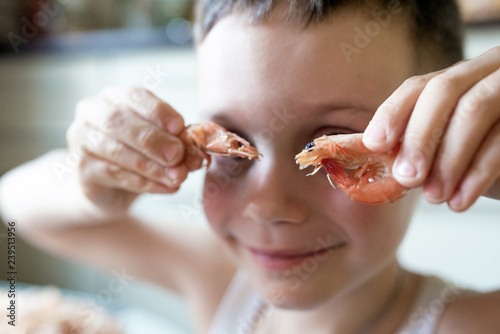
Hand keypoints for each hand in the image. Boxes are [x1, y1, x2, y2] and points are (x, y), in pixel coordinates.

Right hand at [66, 87, 202, 215]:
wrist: (110, 189)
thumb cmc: (139, 157)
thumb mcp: (163, 146)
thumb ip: (178, 145)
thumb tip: (198, 154)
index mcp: (116, 97)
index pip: (135, 96)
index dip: (158, 112)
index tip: (179, 127)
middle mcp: (93, 112)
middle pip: (118, 121)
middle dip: (152, 139)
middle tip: (177, 155)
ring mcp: (81, 140)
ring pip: (115, 150)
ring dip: (151, 165)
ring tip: (177, 176)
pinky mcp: (81, 169)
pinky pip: (114, 174)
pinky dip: (144, 182)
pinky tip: (166, 187)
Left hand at [363, 47, 499, 211]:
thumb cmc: (484, 153)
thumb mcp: (447, 145)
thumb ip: (416, 144)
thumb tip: (371, 157)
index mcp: (460, 76)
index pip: (419, 85)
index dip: (393, 113)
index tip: (374, 144)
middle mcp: (487, 71)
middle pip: (444, 90)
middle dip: (419, 137)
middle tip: (406, 178)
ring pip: (474, 110)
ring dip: (447, 160)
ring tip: (434, 197)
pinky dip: (478, 174)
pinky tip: (460, 200)